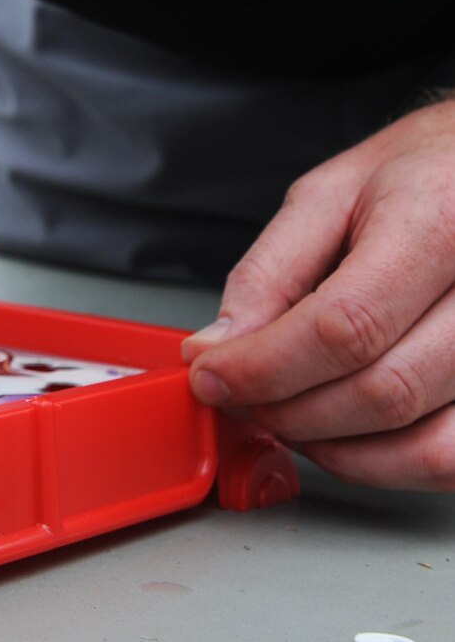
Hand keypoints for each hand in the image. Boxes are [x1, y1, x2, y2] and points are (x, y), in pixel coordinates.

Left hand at [182, 99, 454, 488]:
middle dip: (288, 410)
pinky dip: (387, 466)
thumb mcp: (328, 195)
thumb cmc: (420, 176)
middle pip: (381, 391)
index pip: (345, 325)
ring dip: (333, 448)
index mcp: (435, 223)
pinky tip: (345, 436)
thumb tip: (218, 348)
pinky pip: (452, 460)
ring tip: (286, 414)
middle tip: (239, 396)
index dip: (265, 366)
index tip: (211, 374)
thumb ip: (270, 273)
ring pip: (421, 445)